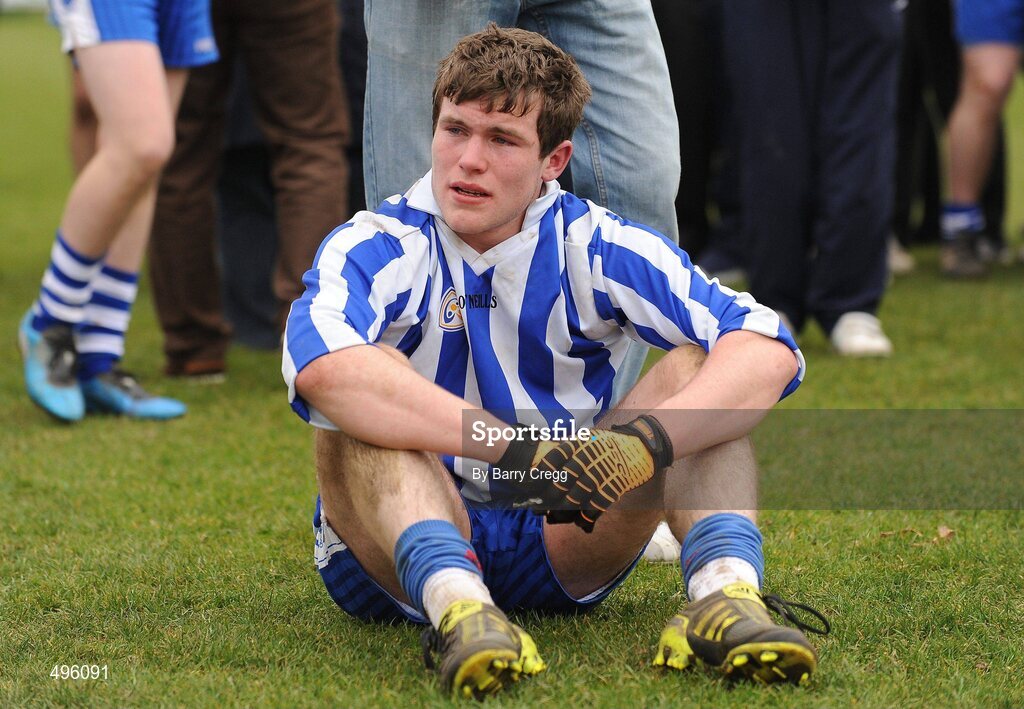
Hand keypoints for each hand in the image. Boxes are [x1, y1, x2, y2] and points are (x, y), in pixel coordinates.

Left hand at [539, 414, 674, 531]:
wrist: (642, 445)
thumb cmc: (611, 443)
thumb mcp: (590, 438)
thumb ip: (572, 449)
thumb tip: (551, 465)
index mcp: (581, 444)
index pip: (554, 458)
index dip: (541, 473)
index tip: (530, 484)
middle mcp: (589, 458)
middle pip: (563, 481)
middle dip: (549, 496)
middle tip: (539, 505)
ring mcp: (602, 473)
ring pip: (577, 496)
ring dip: (564, 510)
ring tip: (555, 517)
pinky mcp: (615, 486)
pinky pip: (597, 505)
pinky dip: (587, 517)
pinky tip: (581, 522)